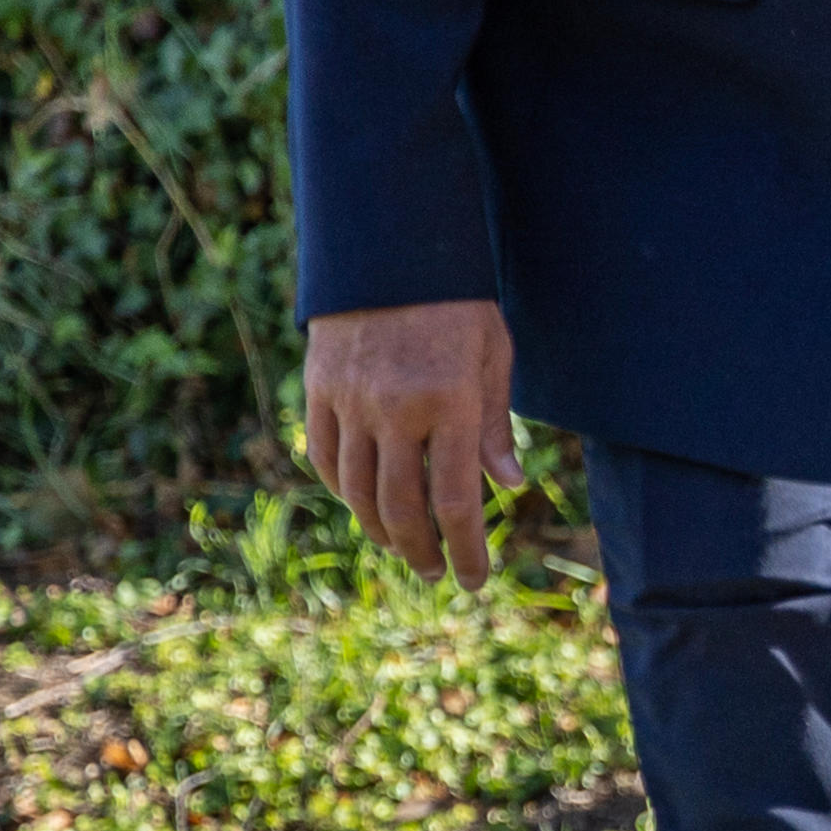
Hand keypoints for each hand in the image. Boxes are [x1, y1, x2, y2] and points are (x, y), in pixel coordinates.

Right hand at [303, 299, 526, 582]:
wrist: (392, 251)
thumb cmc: (458, 306)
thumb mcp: (494, 357)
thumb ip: (496, 427)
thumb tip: (510, 486)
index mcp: (450, 403)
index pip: (456, 501)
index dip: (465, 548)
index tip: (474, 580)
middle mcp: (395, 409)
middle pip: (402, 507)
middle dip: (423, 550)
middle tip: (437, 571)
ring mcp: (351, 402)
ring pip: (358, 491)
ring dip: (382, 530)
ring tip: (405, 547)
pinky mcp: (319, 391)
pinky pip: (327, 458)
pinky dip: (346, 490)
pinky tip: (366, 505)